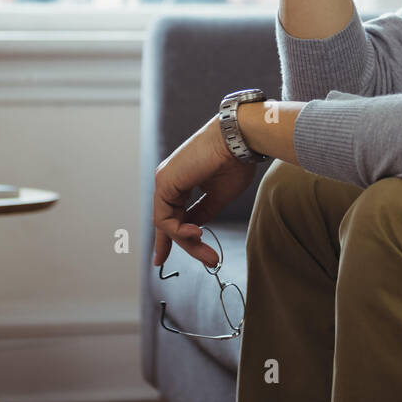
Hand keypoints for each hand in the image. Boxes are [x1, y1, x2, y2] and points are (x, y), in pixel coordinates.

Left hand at [152, 115, 255, 269]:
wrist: (239, 140)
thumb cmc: (235, 162)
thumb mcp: (218, 196)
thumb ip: (203, 212)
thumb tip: (195, 228)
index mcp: (181, 181)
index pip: (171, 215)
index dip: (169, 238)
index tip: (162, 260)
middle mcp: (170, 181)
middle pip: (170, 222)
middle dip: (188, 245)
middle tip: (209, 260)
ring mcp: (165, 181)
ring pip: (167, 223)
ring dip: (187, 242)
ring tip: (209, 253)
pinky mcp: (164, 183)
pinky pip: (164, 218)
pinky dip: (179, 231)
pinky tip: (197, 234)